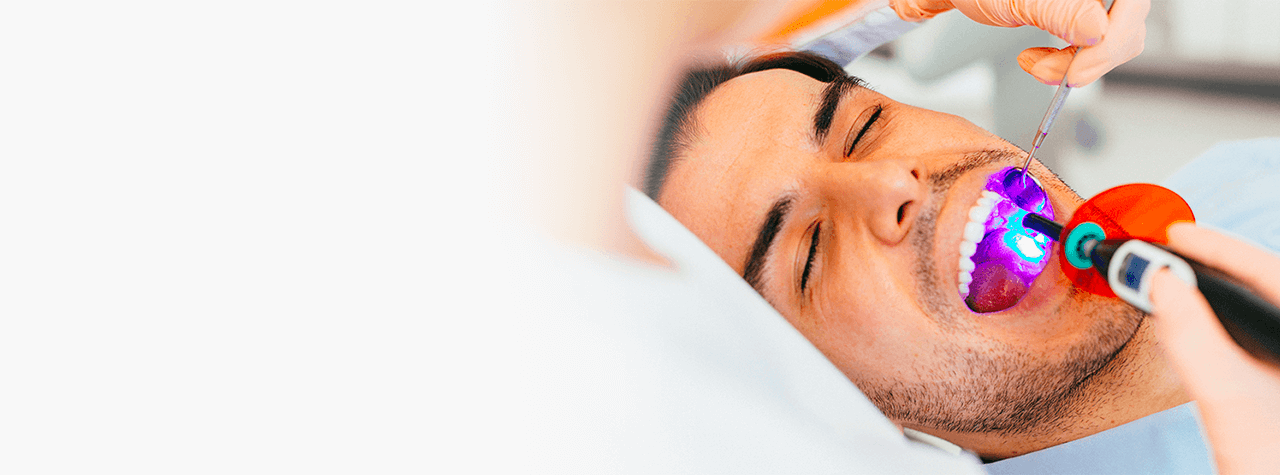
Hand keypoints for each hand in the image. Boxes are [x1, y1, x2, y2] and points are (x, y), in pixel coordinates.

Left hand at [890, 0, 1149, 85]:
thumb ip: (1058, 11)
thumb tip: (1098, 31)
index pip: (1132, 4)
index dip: (1112, 40)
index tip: (1076, 72)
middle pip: (1130, 24)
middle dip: (1091, 59)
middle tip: (1046, 74)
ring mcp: (1094, 1)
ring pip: (1118, 38)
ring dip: (1079, 64)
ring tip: (1035, 65)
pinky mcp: (1086, 13)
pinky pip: (1099, 43)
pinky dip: (1073, 61)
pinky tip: (1041, 61)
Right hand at [1149, 223, 1279, 474]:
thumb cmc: (1272, 465)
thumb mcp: (1224, 399)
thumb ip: (1191, 336)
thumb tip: (1160, 284)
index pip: (1267, 272)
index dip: (1218, 249)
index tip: (1176, 235)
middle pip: (1266, 288)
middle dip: (1217, 267)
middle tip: (1171, 251)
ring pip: (1264, 310)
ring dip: (1221, 295)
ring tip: (1181, 279)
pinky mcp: (1279, 376)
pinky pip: (1260, 335)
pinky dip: (1226, 325)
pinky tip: (1205, 323)